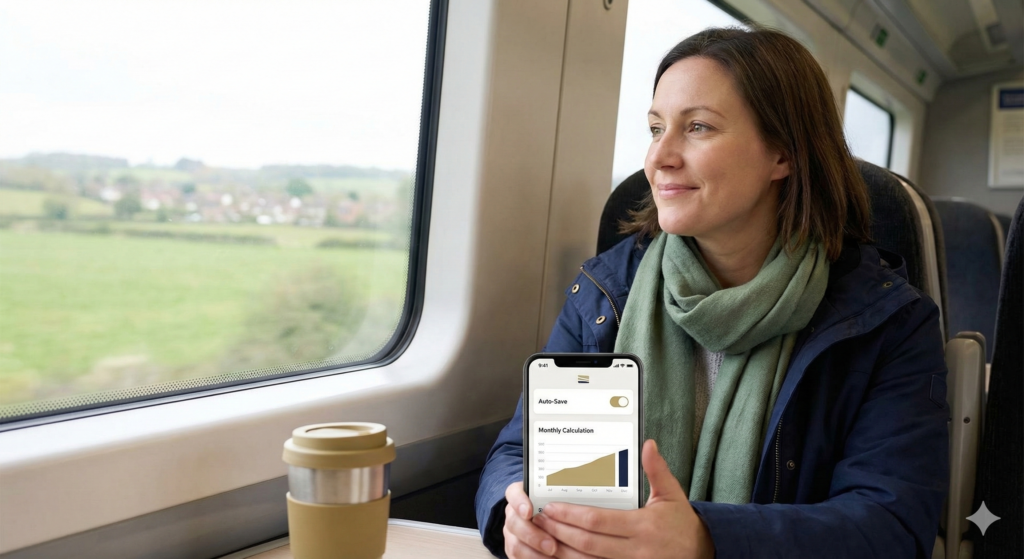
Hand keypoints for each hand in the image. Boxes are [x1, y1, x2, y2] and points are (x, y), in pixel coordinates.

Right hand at [503, 481, 559, 557]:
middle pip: (514, 522)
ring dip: (535, 553)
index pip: (514, 493)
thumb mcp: (561, 498)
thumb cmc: (558, 507)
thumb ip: (564, 497)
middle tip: (552, 545)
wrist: (549, 523)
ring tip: (554, 555)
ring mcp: (512, 534)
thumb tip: (581, 497)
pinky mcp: (515, 551)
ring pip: (516, 545)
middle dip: (533, 535)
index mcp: (522, 495)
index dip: (519, 502)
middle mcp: (514, 514)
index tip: (529, 511)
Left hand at [532, 440, 714, 558]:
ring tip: (543, 537)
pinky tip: (561, 555)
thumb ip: (657, 470)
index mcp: (643, 526)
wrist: (701, 553)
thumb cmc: (682, 523)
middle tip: (539, 520)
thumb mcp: (672, 494)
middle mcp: (635, 550)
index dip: (572, 515)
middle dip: (560, 531)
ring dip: (563, 551)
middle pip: (588, 543)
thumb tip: (648, 444)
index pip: (598, 521)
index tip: (551, 507)